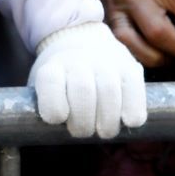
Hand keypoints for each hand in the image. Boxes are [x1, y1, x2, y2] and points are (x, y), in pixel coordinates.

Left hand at [29, 20, 146, 139]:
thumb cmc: (60, 80)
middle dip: (83, 122)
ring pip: (109, 91)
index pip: (50, 82)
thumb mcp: (41, 88)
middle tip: (82, 131)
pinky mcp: (130, 67)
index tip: (58, 119)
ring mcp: (106, 61)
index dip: (54, 106)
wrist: (81, 41)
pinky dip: (133, 110)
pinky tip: (126, 121)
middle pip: (82, 90)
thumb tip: (39, 134)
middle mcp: (78, 60)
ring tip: (104, 131)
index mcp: (52, 67)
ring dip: (108, 121)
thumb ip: (40, 108)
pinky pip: (135, 90)